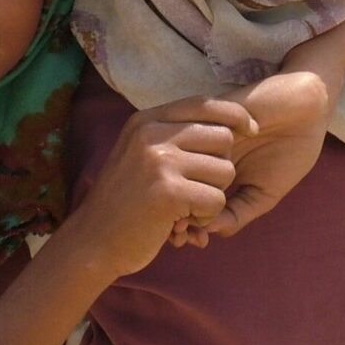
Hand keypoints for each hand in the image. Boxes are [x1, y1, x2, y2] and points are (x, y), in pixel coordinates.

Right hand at [70, 96, 252, 278]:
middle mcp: (151, 134)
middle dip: (220, 166)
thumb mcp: (138, 153)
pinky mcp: (168, 193)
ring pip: (224, 171)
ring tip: (185, 207)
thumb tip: (226, 124)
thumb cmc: (124, 201)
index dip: (235, 115)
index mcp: (146, 120)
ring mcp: (159, 162)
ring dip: (212, 196)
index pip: (205, 103)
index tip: (252, 130)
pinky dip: (206, 216)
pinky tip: (183, 221)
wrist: (93, 241)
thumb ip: (172, 135)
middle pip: (223, 137)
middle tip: (198, 188)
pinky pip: (217, 200)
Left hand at [188, 71, 331, 238]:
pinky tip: (203, 181)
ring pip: (181, 163)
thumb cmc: (291, 150)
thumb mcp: (266, 192)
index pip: (191, 199)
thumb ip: (239, 212)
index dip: (185, 222)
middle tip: (179, 232)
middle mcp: (204, 155)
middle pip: (179, 183)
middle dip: (175, 210)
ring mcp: (204, 135)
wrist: (308, 107)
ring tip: (186, 212)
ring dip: (181, 188)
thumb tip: (208, 230)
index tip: (189, 241)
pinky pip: (191, 136)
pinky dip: (195, 162)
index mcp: (215, 174)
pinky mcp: (210, 114)